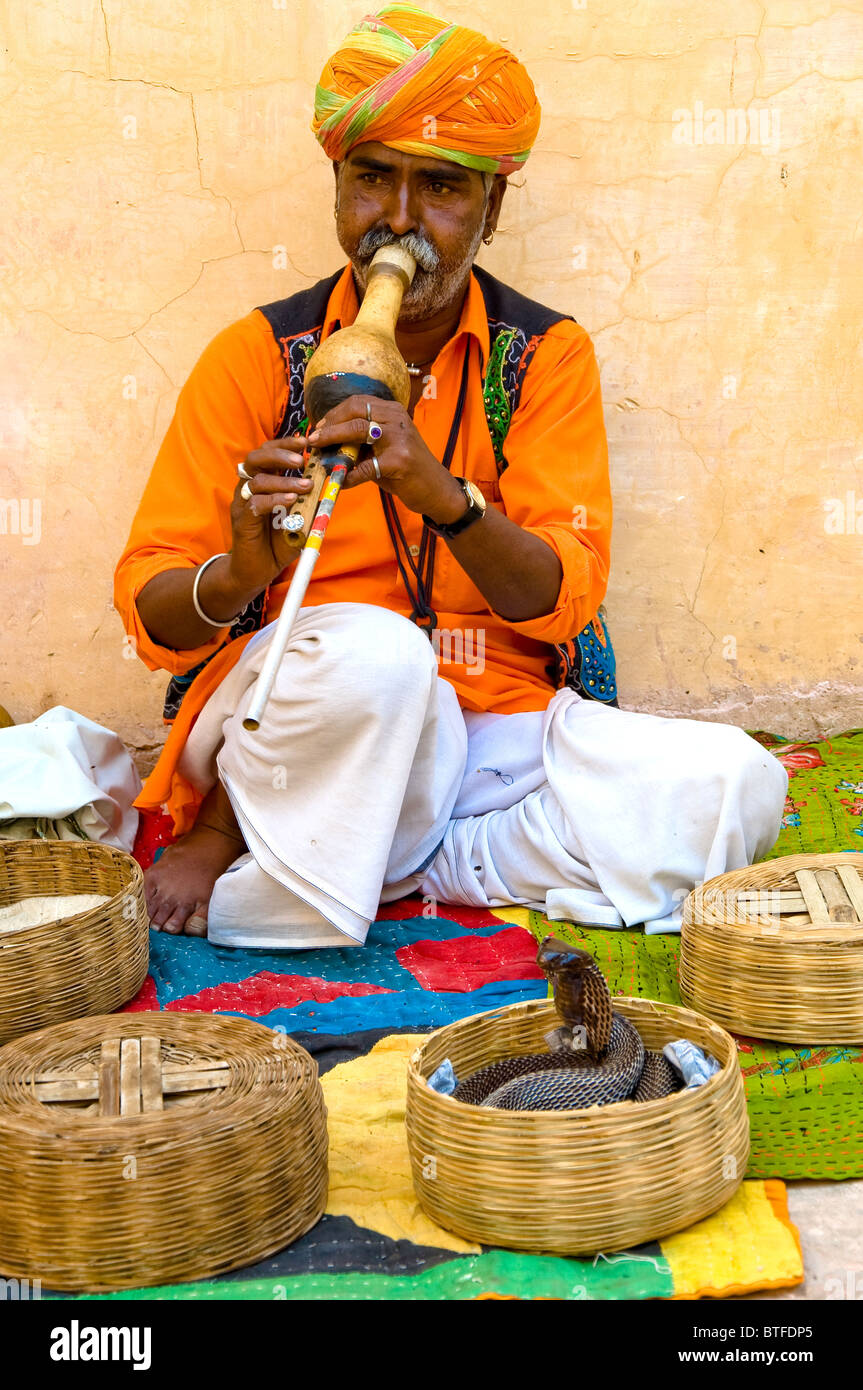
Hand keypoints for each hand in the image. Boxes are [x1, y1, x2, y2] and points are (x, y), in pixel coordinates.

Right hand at [228, 435, 314, 591]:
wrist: (256, 571)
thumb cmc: (277, 542)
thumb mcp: (300, 519)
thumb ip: (311, 502)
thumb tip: (331, 486)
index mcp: (261, 482)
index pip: (267, 452)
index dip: (285, 444)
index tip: (307, 441)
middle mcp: (248, 488)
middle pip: (256, 458)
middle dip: (280, 454)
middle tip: (302, 459)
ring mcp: (242, 504)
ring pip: (257, 480)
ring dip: (284, 480)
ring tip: (306, 485)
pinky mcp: (242, 521)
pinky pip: (256, 504)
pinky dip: (275, 499)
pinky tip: (292, 500)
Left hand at [307, 396, 465, 521]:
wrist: (436, 490)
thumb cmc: (407, 470)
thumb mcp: (385, 448)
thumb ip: (361, 442)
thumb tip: (327, 443)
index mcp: (393, 412)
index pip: (358, 402)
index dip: (334, 414)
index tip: (318, 428)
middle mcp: (397, 419)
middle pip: (356, 410)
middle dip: (330, 425)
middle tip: (313, 440)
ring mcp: (400, 438)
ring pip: (358, 431)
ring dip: (334, 442)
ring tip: (320, 454)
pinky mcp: (399, 461)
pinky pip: (365, 467)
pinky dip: (348, 476)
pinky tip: (339, 483)